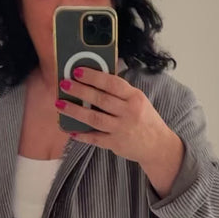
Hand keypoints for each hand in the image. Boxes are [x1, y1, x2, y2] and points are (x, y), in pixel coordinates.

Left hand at [55, 67, 177, 165]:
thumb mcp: (138, 101)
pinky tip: (71, 130)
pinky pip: (95, 138)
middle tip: (64, 84)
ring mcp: (122, 129)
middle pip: (100, 99)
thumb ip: (120, 92)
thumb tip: (95, 79)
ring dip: (75, 111)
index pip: (112, 83)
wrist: (158, 146)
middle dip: (80, 91)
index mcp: (135, 98)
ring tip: (60, 104)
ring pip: (95, 118)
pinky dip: (82, 135)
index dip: (93, 76)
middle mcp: (129, 112)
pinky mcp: (116, 144)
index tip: (77, 71)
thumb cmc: (145, 120)